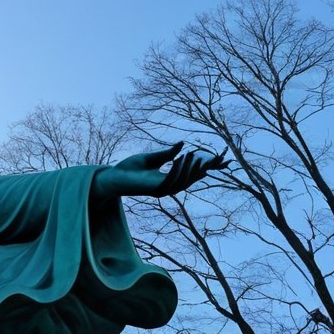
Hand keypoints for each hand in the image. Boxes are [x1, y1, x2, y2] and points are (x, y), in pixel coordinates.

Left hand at [93, 142, 229, 199]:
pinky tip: (181, 160)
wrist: (111, 177)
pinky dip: (177, 170)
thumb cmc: (128, 169)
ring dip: (190, 169)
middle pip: (192, 179)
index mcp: (168, 178)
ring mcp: (161, 189)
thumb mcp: (150, 158)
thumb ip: (167, 154)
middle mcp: (168, 186)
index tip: (222, 159)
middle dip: (205, 169)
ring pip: (183, 181)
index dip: (207, 167)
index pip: (191, 173)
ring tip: (196, 156)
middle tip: (217, 159)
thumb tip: (182, 144)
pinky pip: (170, 180)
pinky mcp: (154, 189)